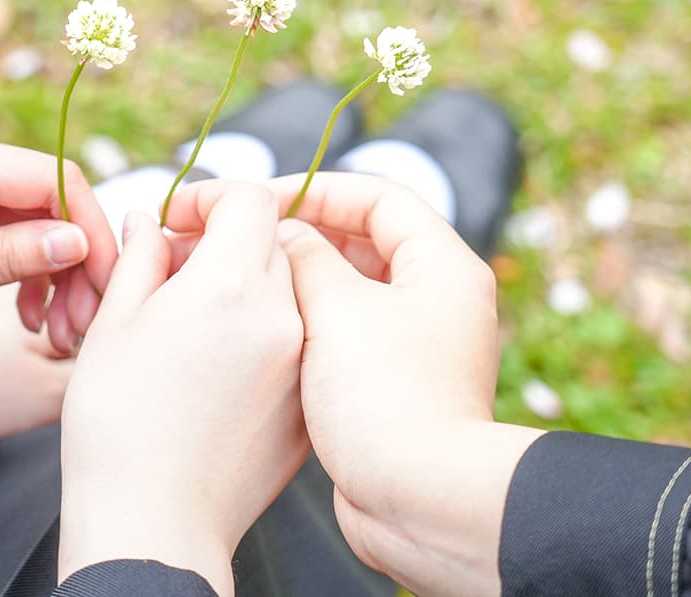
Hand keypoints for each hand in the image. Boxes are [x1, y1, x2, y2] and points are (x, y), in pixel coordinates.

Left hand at [0, 122, 117, 356]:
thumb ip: (2, 260)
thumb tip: (77, 242)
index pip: (52, 178)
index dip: (92, 232)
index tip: (108, 289)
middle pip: (45, 194)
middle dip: (75, 258)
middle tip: (81, 325)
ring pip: (27, 211)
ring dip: (51, 267)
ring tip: (54, 329)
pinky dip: (19, 263)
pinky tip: (24, 311)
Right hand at [56, 183, 307, 595]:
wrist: (153, 526)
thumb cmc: (118, 427)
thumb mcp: (114, 324)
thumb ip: (140, 258)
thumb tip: (152, 224)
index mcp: (231, 283)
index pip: (251, 198)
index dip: (211, 197)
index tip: (179, 218)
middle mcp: (282, 315)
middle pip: (271, 242)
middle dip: (225, 242)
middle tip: (174, 272)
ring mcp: (301, 362)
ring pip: (284, 292)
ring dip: (245, 289)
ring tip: (192, 325)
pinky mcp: (305, 404)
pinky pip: (292, 344)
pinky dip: (260, 336)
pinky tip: (216, 368)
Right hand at [267, 172, 543, 596]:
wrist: (421, 500)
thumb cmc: (386, 397)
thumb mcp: (336, 307)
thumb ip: (304, 256)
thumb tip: (282, 231)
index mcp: (443, 264)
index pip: (380, 196)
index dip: (317, 189)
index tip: (262, 200)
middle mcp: (440, 298)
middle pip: (367, 240)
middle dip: (305, 235)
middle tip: (246, 239)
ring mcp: (420, 344)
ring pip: (354, 290)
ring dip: (303, 281)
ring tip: (248, 281)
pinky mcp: (397, 385)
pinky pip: (350, 335)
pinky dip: (312, 325)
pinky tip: (268, 331)